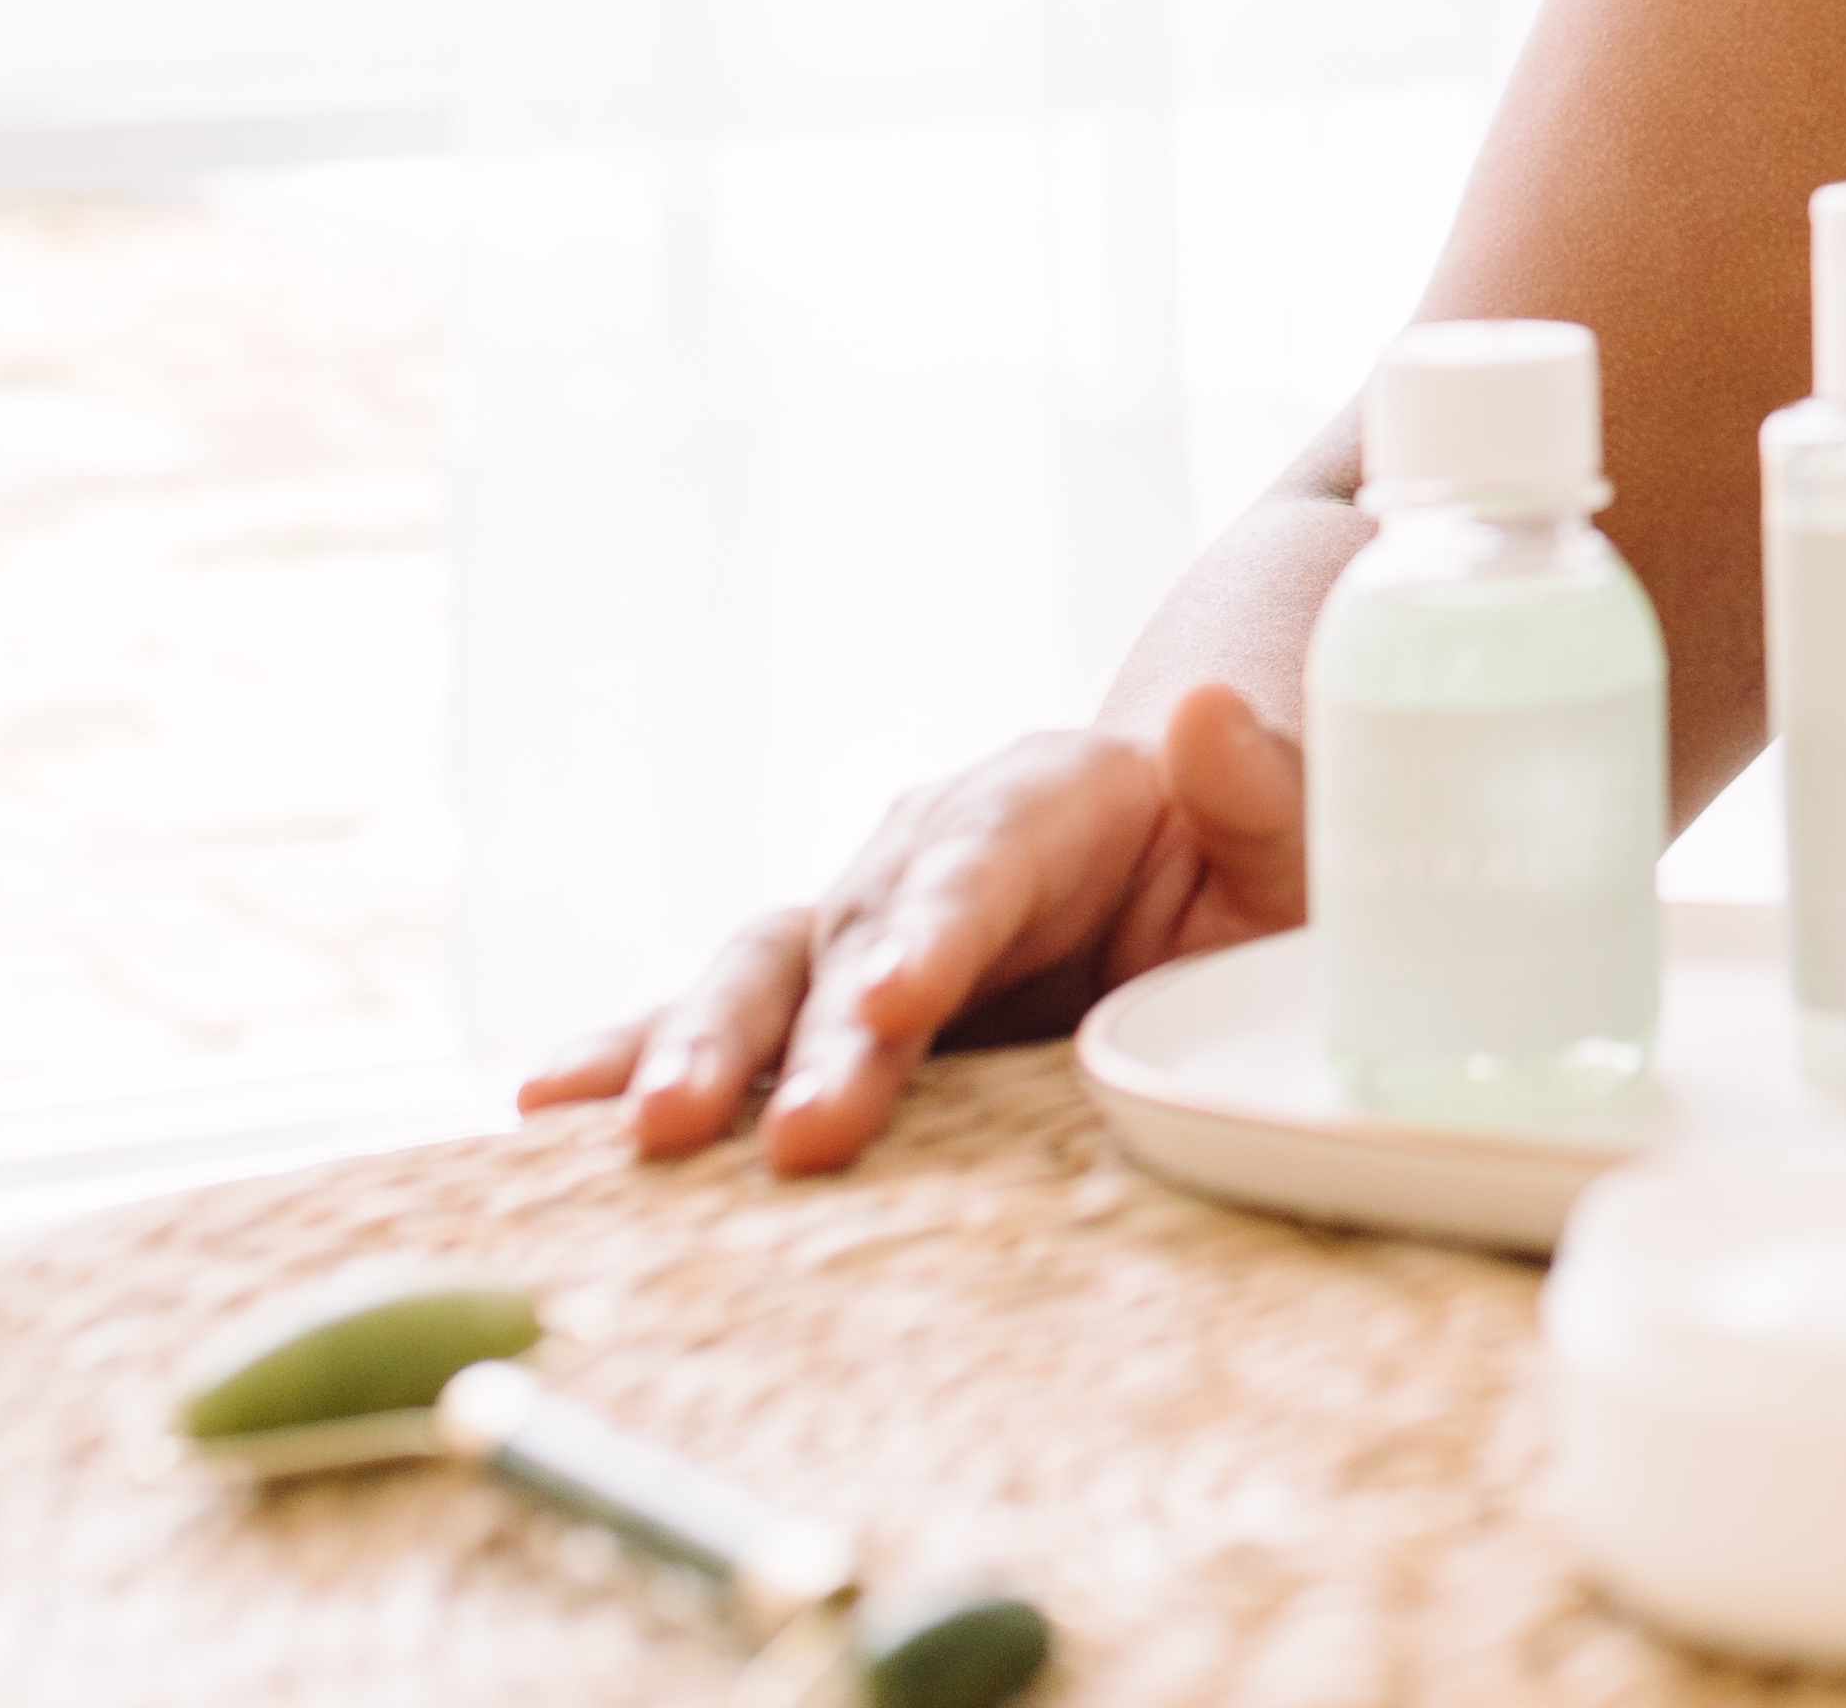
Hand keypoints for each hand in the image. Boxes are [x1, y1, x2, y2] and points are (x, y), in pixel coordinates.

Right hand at [512, 678, 1309, 1172]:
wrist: (1205, 895)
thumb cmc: (1257, 890)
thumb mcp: (1293, 851)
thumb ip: (1259, 793)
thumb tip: (1211, 710)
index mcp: (1047, 800)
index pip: (978, 863)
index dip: (928, 934)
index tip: (893, 1006)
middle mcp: (928, 848)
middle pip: (850, 933)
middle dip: (811, 1037)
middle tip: (792, 1134)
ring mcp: (859, 921)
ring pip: (759, 974)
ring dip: (699, 1050)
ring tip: (644, 1129)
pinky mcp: (818, 998)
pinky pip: (722, 1023)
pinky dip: (632, 1054)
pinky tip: (553, 1108)